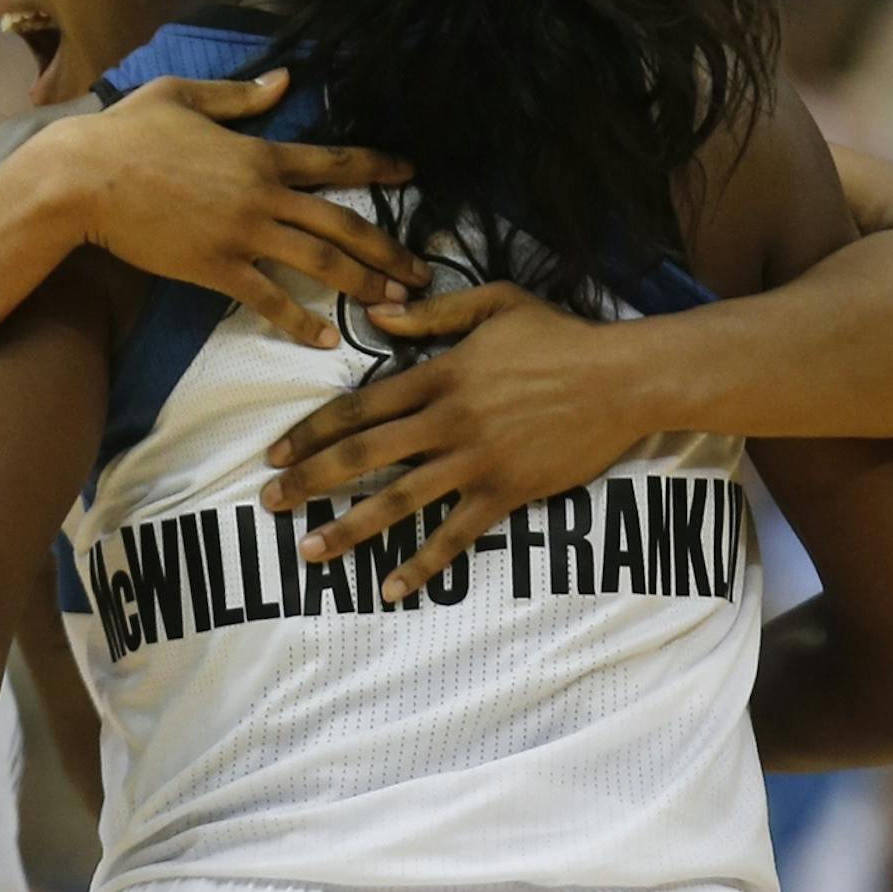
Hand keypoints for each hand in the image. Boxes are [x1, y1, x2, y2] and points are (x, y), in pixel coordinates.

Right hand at [46, 70, 427, 347]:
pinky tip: (327, 340)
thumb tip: (285, 79)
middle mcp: (263, 195)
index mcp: (259, 152)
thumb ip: (240, 93)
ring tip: (392, 302)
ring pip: (318, 263)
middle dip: (388, 248)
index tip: (412, 176)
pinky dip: (300, 323)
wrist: (83, 179)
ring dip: (361, 284)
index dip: (379, 168)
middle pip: (342, 223)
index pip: (333, 161)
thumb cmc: (127, 132)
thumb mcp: (184, 95)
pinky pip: (267, 300)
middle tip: (420, 272)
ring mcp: (242, 235)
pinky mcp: (215, 269)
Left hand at [261, 282, 647, 598]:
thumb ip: (432, 313)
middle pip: (363, 455)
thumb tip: (375, 314)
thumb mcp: (494, 303)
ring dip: (349, 528)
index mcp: (439, 376)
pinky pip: (455, 535)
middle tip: (269, 503)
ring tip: (309, 551)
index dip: (312, 431)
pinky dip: (422, 564)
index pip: (358, 407)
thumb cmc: (560, 336)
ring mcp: (475, 461)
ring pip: (398, 499)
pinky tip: (390, 588)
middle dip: (310, 481)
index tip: (277, 453)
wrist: (623, 379)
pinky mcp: (506, 493)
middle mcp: (447, 422)